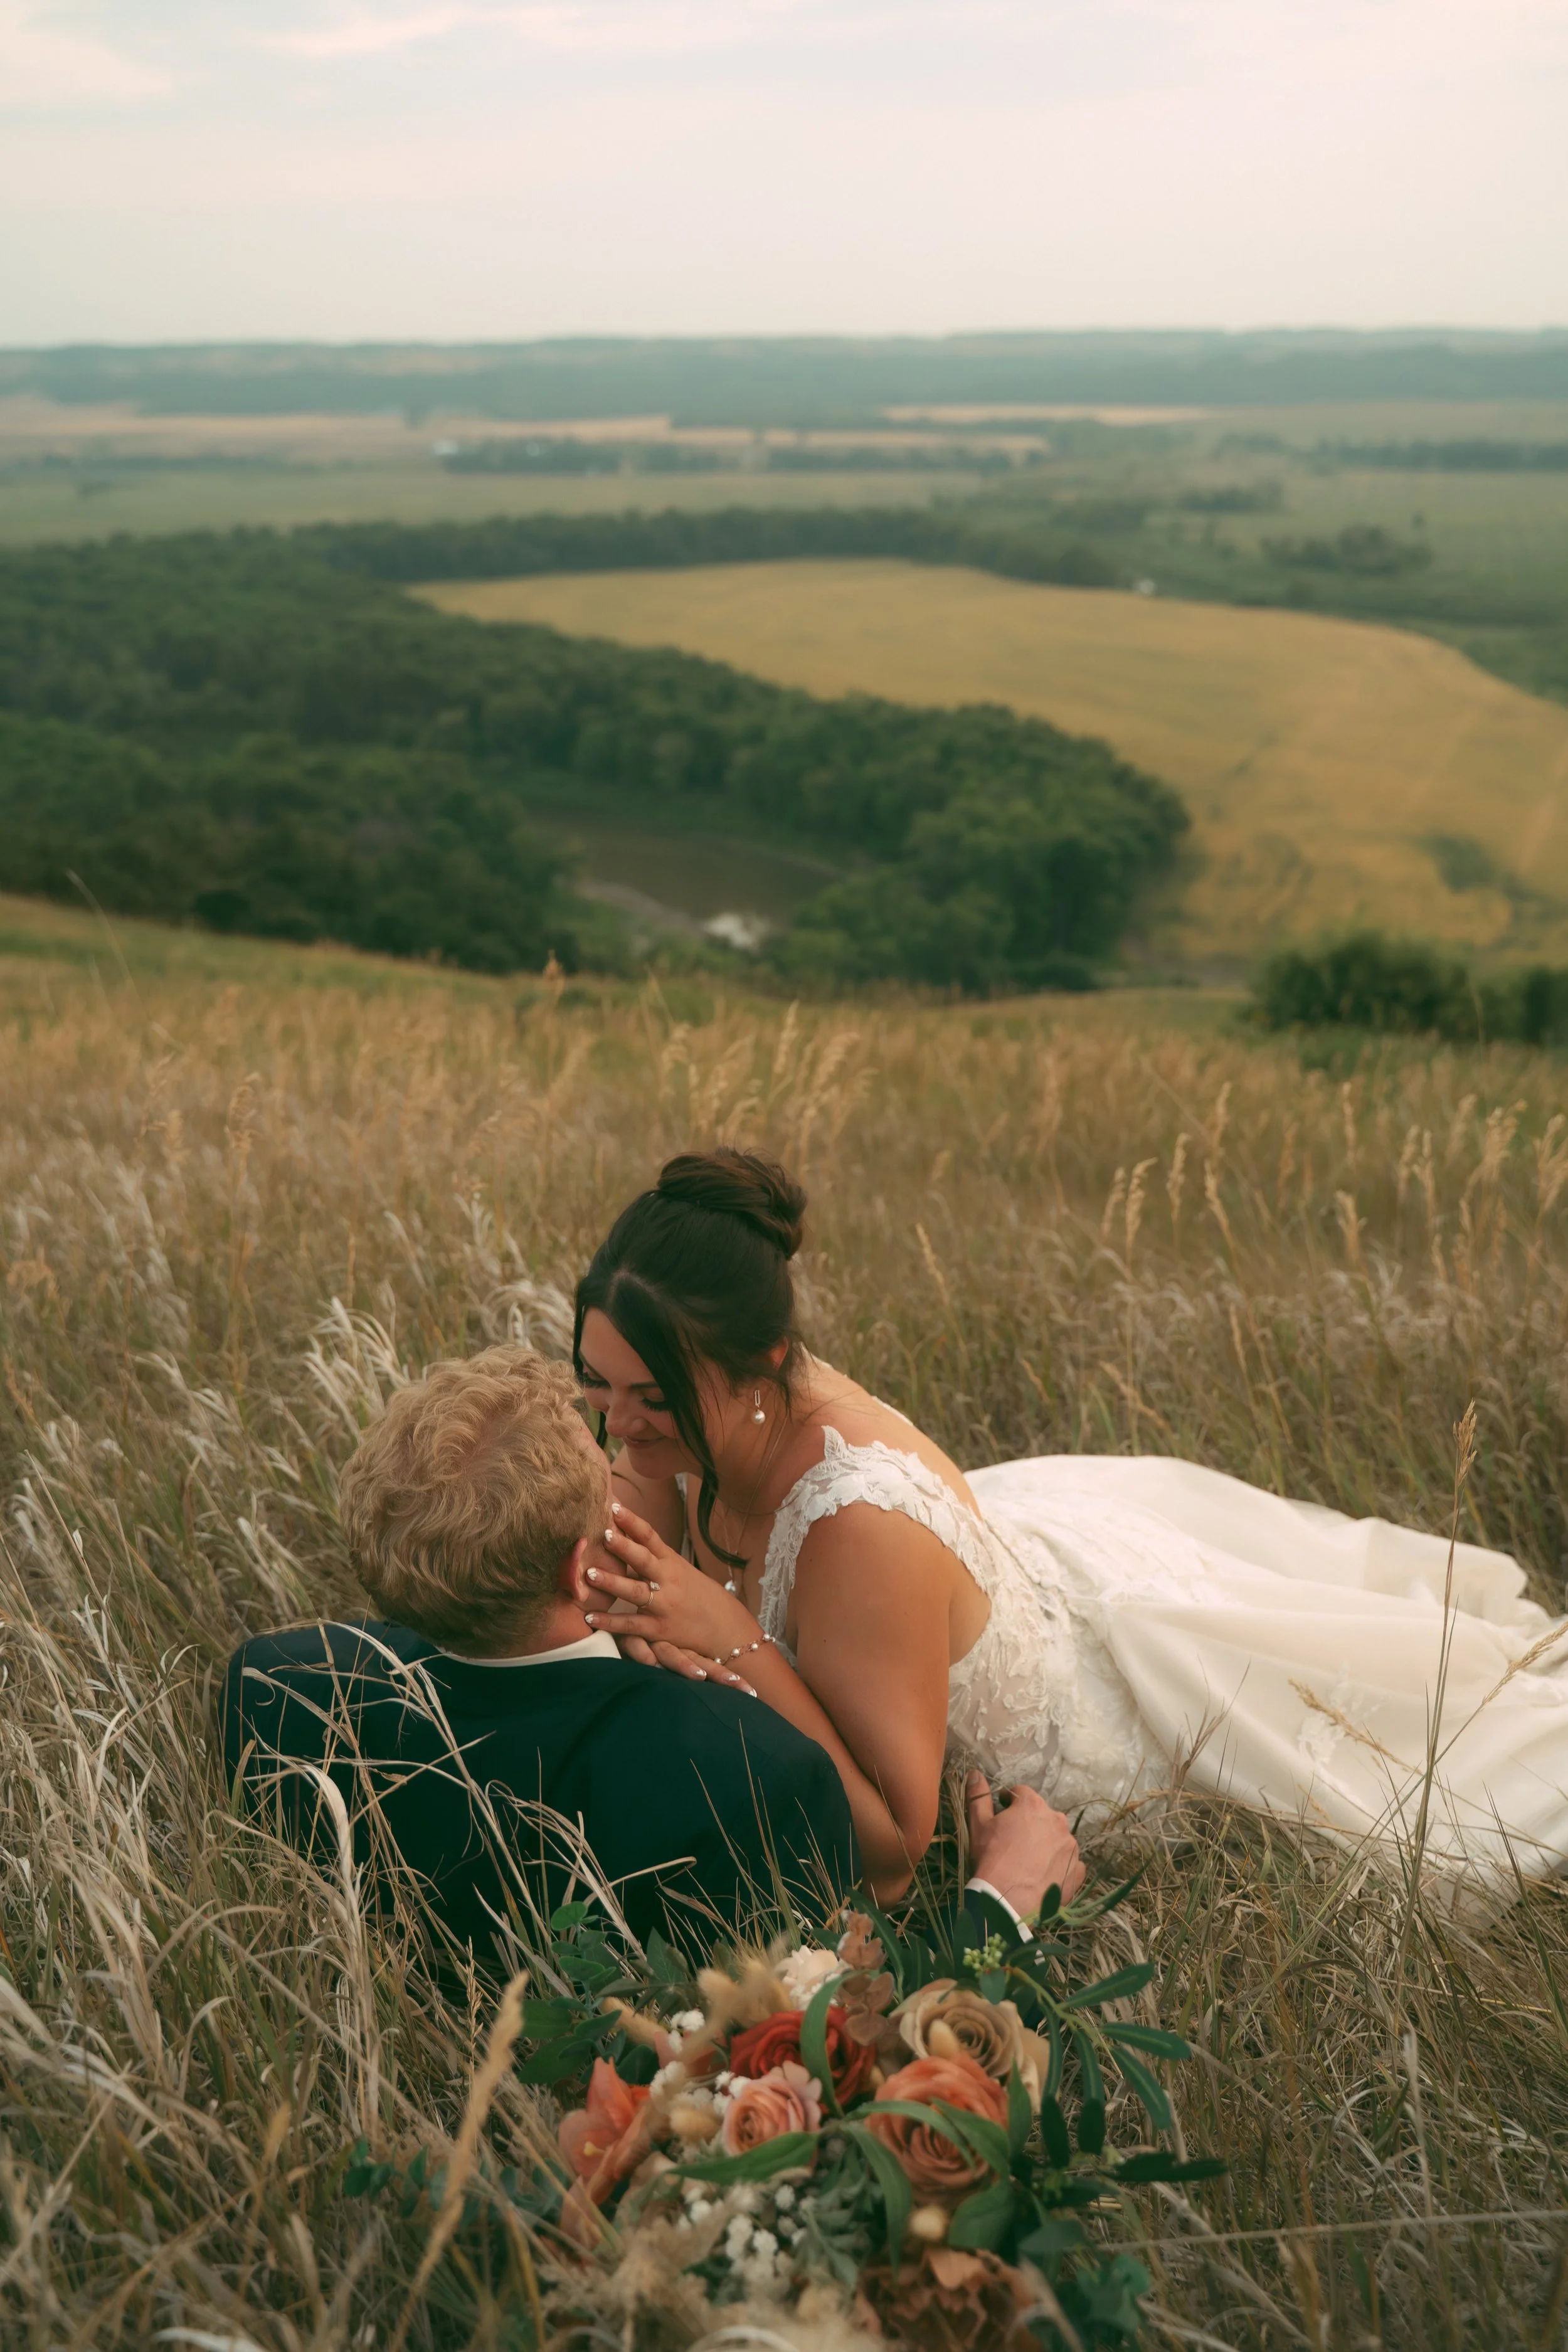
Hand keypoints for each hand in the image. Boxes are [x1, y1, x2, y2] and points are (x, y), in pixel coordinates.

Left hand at [582, 1500, 757, 1662]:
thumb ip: (655, 1558)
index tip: (614, 1507)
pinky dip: (610, 1621)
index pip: (651, 1537)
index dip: (633, 1521)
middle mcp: (668, 1580)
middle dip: (623, 1547)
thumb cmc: (699, 1596)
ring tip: (588, 1574)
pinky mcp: (660, 1629)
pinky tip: (590, 1617)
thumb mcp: (681, 1571)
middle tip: (602, 1534)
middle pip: (643, 1560)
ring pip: (635, 1591)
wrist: (725, 1628)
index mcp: (672, 1562)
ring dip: (611, 1582)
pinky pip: (631, 1625)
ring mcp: (664, 1605)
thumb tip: (626, 1536)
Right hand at [615, 1636, 759, 1696]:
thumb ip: (675, 1658)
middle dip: (719, 1677)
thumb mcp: (661, 1643)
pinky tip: (650, 1661)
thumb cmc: (642, 1626)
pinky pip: (637, 1645)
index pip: (708, 1663)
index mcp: (682, 1646)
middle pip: (698, 1662)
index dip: (727, 1677)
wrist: (614, 1597)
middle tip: (743, 1690)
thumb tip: (702, 1678)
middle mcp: (672, 1643)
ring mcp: (652, 1640)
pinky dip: (643, 1652)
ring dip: (683, 1665)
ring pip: (670, 1653)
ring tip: (700, 1677)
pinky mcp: (628, 1637)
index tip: (751, 1692)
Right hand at [965, 1772, 1084, 1916]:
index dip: (1010, 1801)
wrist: (1006, 1901)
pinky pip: (1070, 1863)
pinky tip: (1045, 1876)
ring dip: (1046, 1844)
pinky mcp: (1077, 1870)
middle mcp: (1057, 1820)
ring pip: (1058, 1839)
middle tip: (1015, 1842)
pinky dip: (1060, 1866)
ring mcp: (1070, 1846)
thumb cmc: (991, 1858)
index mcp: (1033, 1806)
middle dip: (1030, 1824)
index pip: (1021, 1793)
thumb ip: (978, 1796)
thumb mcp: (978, 1826)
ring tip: (1030, 1862)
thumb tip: (975, 1773)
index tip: (1003, 1811)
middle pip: (1042, 1816)